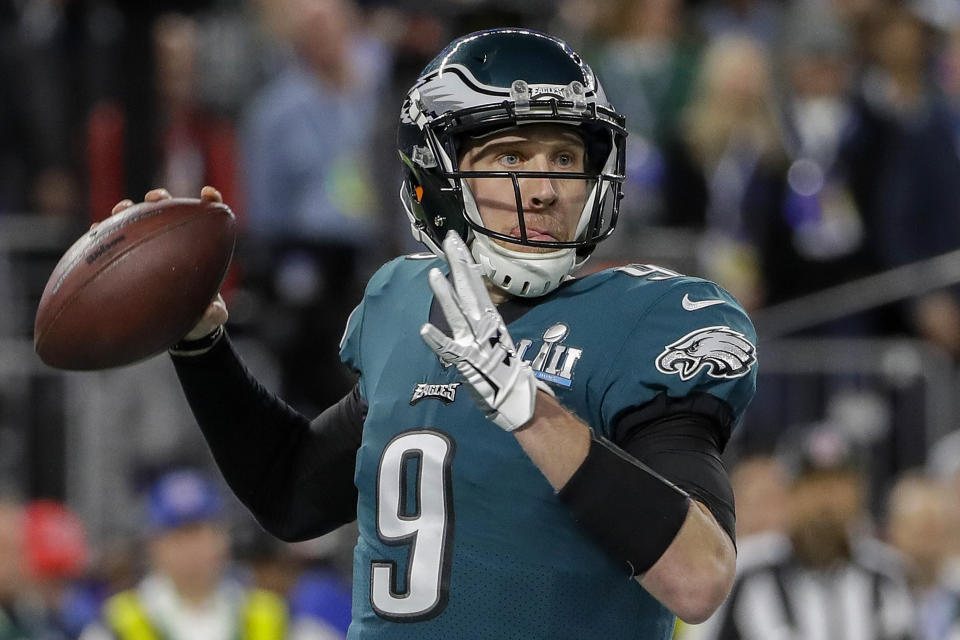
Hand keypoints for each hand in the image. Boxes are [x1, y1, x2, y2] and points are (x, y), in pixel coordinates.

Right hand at [107, 186, 228, 340]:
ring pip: (136, 219)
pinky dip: (103, 233)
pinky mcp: (124, 256)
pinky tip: (95, 230)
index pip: (206, 216)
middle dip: (160, 198)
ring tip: (122, 209)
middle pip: (166, 209)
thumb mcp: (209, 319)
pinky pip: (111, 240)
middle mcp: (172, 241)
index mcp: (198, 248)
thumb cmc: (196, 317)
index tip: (208, 194)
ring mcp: (147, 246)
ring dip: (128, 208)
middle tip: (156, 199)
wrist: (172, 328)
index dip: (210, 201)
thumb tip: (213, 310)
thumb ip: (215, 315)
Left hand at [420, 232, 550, 430]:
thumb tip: (476, 302)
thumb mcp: (495, 337)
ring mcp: (477, 343)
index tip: (455, 240)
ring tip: (433, 274)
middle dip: (459, 264)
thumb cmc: (504, 370)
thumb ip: (484, 319)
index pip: (475, 284)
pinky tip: (423, 329)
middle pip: (470, 290)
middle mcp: (484, 326)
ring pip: (459, 315)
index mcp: (490, 318)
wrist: (518, 398)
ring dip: (445, 295)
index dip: (464, 261)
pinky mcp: (469, 364)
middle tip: (450, 240)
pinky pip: (450, 350)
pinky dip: (438, 340)